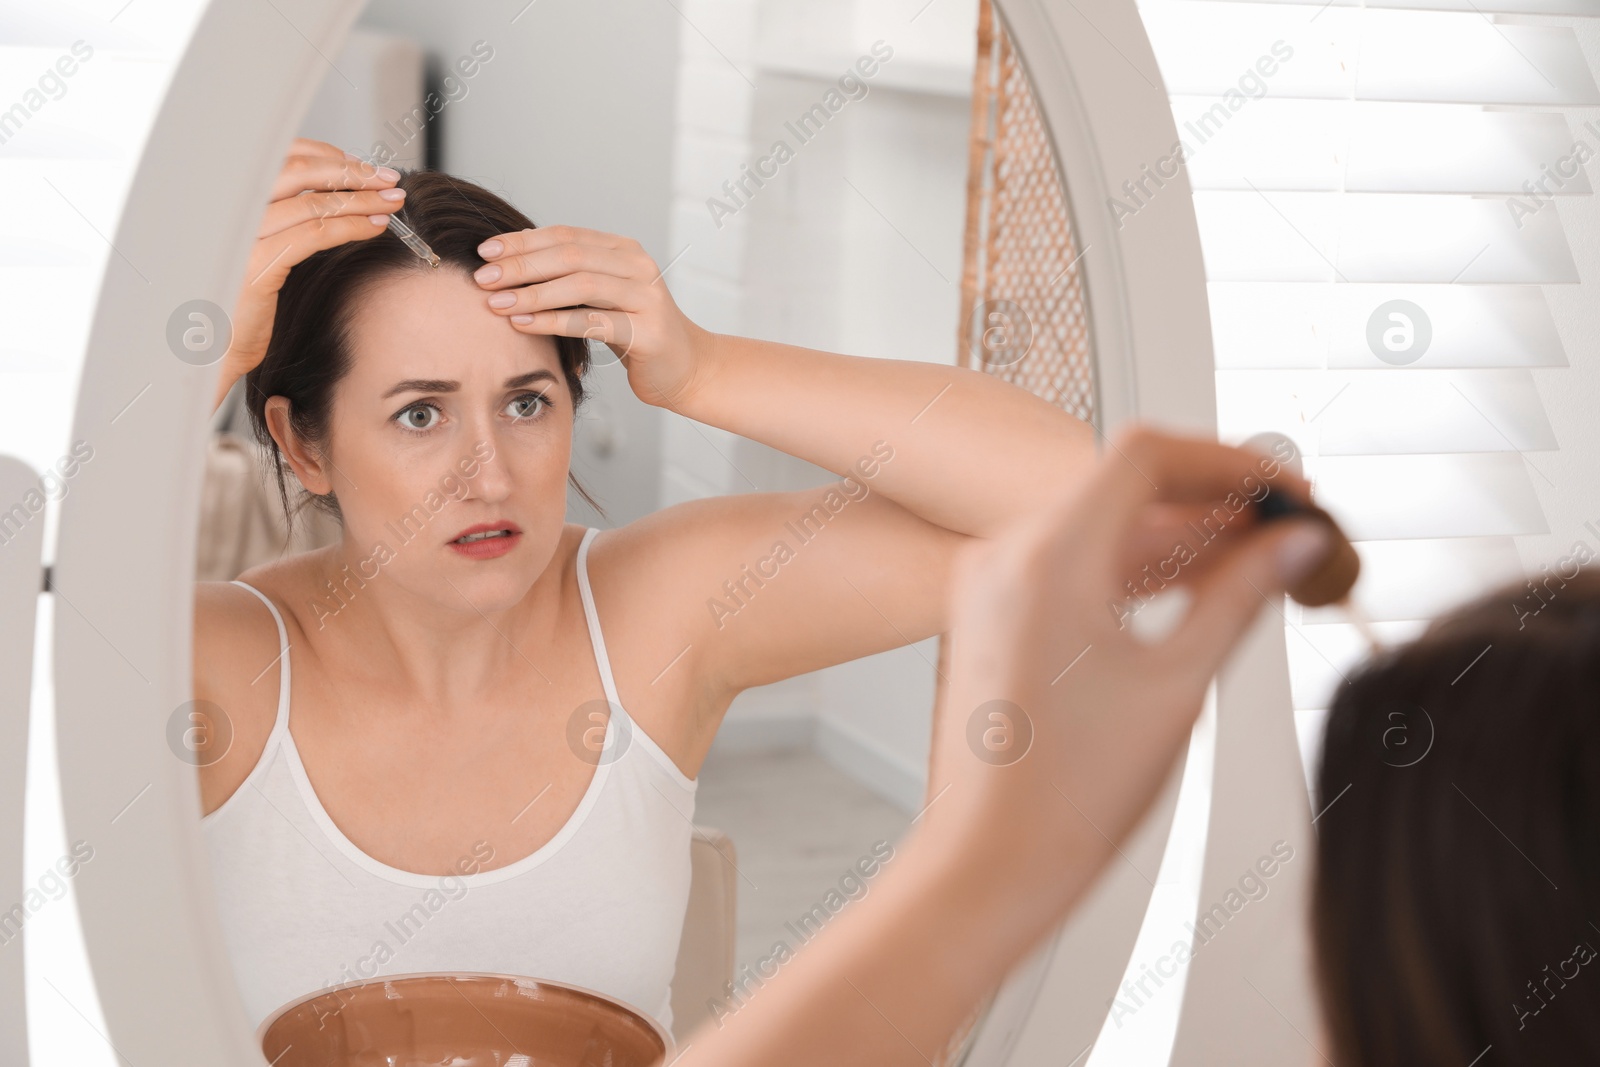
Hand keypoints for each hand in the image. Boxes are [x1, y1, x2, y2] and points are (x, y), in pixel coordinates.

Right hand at [214, 138, 407, 409]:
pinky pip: (314, 234)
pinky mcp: (256, 263)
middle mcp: (231, 209)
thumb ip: (286, 220)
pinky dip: (351, 227)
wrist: (211, 351)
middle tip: (387, 179)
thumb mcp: (263, 251)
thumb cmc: (241, 306)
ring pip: (313, 203)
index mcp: (232, 199)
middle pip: (299, 172)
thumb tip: (333, 195)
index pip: (281, 158)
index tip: (362, 165)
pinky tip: (374, 227)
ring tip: (390, 203)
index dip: (327, 156)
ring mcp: (241, 234)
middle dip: (350, 172)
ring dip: (360, 199)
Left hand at [469, 225, 711, 409]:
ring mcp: (646, 297)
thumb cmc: (635, 332)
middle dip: (521, 266)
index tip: (484, 251)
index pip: (565, 236)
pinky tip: (522, 323)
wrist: (685, 368)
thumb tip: (511, 258)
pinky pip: (591, 322)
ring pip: (580, 286)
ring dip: (532, 293)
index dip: (523, 241)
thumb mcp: (602, 297)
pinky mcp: (648, 331)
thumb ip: (570, 276)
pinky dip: (552, 321)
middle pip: (570, 256)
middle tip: (483, 278)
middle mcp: (638, 266)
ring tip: (496, 303)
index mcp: (624, 250)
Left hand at [925, 426, 1332, 936]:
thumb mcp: (1179, 684)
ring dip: (1179, 537)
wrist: (990, 861)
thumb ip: (1241, 596)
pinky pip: (1073, 564)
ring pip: (1102, 525)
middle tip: (1286, 528)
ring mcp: (993, 585)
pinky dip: (1135, 569)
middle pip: (1124, 486)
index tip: (1284, 490)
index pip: (1147, 457)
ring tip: (1259, 562)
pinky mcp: (994, 615)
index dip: (1227, 464)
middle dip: (1211, 502)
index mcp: (1046, 558)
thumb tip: (1292, 545)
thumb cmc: (1065, 795)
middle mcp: (1006, 556)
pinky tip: (1198, 589)